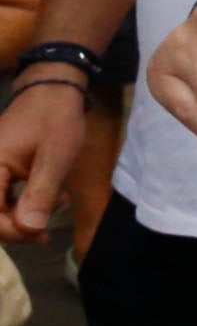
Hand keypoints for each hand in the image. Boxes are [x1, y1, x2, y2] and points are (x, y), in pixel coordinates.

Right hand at [0, 79, 85, 244]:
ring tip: (48, 215)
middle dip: (16, 228)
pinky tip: (44, 203)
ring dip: (19, 219)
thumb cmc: (55, 120)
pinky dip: (18, 206)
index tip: (39, 234)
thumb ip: (40, 193)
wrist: (52, 91)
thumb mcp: (55, 157)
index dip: (11, 231)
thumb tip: (29, 229)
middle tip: (45, 232)